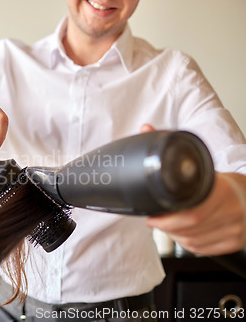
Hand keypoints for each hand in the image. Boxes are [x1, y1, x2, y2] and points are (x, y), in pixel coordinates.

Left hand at [141, 124, 245, 254]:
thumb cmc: (220, 180)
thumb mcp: (200, 166)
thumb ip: (172, 149)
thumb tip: (146, 129)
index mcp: (223, 191)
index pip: (191, 213)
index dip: (167, 219)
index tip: (152, 216)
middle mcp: (232, 211)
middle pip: (189, 229)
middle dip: (166, 227)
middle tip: (156, 220)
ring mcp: (235, 229)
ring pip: (193, 241)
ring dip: (175, 236)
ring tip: (169, 225)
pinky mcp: (233, 242)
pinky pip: (202, 249)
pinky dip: (188, 243)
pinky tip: (183, 233)